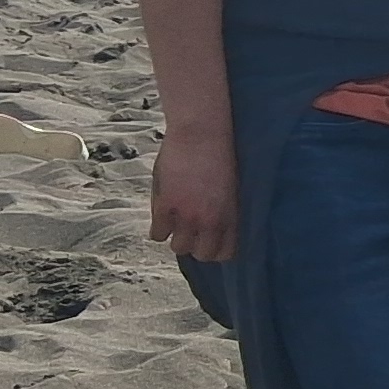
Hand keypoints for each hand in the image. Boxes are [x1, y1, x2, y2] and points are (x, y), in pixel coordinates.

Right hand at [149, 126, 238, 262]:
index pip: (226, 253)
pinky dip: (158, 228)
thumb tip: (214, 227)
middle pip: (202, 255)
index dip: (216, 248)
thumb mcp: (231, 188)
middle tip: (192, 232)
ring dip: (177, 238)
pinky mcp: (165, 206)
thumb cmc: (220, 154)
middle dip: (197, 246)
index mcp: (231, 216)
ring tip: (177, 223)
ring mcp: (187, 215)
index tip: (210, 241)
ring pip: (178, 248)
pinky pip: (157, 234)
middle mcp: (211, 221)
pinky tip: (163, 215)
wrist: (202, 133)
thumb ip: (223, 210)